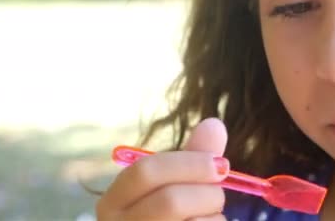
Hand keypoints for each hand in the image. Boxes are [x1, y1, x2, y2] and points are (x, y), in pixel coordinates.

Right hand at [96, 118, 228, 220]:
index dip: (190, 163)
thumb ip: (192, 158)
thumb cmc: (166, 219)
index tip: (221, 164)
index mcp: (113, 202)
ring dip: (214, 217)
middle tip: (217, 196)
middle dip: (208, 194)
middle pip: (171, 200)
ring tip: (209, 217)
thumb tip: (214, 123)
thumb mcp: (172, 186)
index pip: (146, 172)